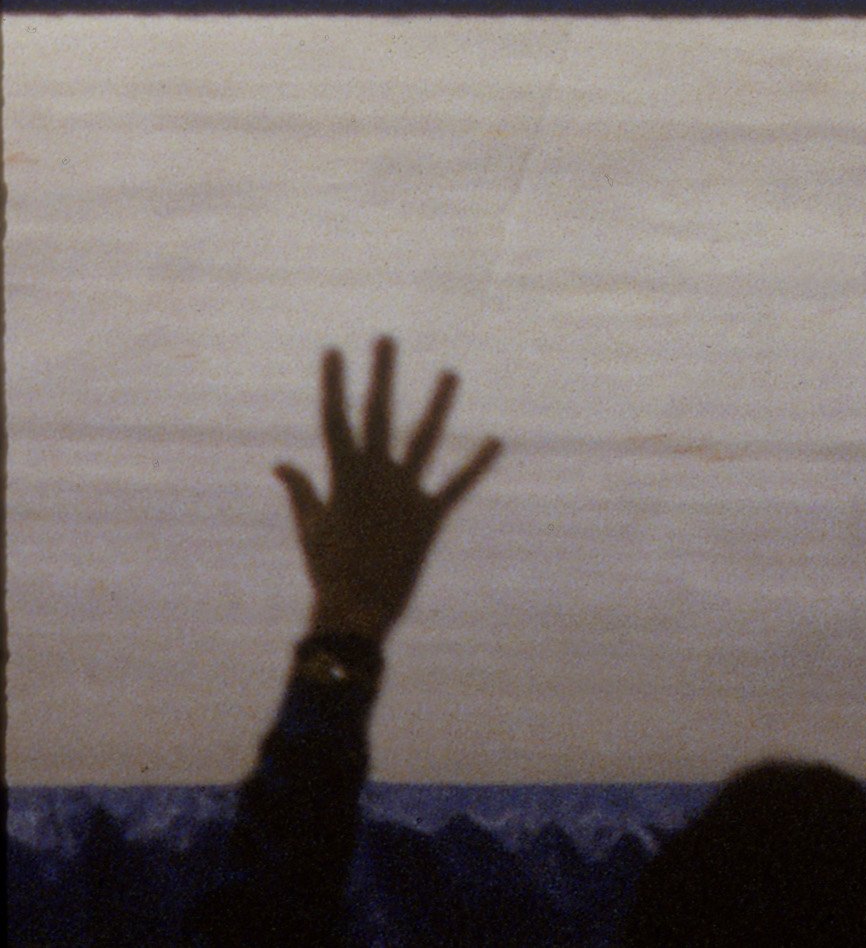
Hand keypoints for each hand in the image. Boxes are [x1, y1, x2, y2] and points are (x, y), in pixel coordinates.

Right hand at [273, 339, 499, 643]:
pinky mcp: (429, 516)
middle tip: (386, 338)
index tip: (334, 350)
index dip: (335, 384)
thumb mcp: (310, 527)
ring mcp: (404, 494)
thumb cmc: (328, 570)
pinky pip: (456, 486)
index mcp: (343, 477)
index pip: (335, 421)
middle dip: (382, 375)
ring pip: (423, 439)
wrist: (354, 615)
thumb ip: (300, 491)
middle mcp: (375, 477)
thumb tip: (279, 463)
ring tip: (451, 373)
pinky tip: (497, 441)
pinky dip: (477, 464)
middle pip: (379, 415)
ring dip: (439, 405)